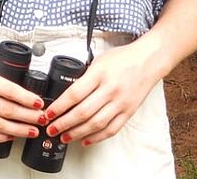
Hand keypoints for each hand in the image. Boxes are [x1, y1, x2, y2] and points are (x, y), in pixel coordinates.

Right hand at [0, 54, 44, 142]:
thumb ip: (1, 75)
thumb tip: (26, 87)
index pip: (7, 90)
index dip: (26, 98)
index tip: (39, 103)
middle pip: (6, 110)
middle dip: (28, 116)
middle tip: (42, 118)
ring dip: (19, 130)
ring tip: (33, 130)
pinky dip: (1, 138)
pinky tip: (12, 136)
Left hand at [41, 40, 162, 145]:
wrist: (147, 61)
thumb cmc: (122, 58)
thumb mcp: (98, 61)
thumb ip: (84, 77)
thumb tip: (67, 94)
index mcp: (99, 74)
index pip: (74, 94)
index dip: (59, 106)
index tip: (49, 113)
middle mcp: (110, 90)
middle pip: (83, 112)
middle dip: (64, 123)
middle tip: (51, 129)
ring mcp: (120, 103)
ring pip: (96, 124)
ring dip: (77, 133)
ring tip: (64, 137)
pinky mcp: (128, 112)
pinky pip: (111, 129)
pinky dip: (97, 137)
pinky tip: (85, 140)